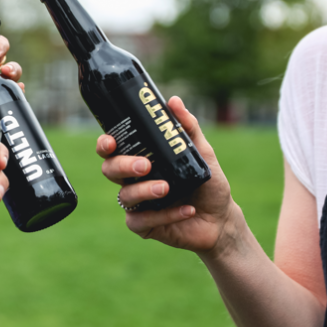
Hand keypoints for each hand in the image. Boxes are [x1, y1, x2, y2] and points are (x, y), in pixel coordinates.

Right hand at [97, 96, 236, 254]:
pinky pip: (140, 220)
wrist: (221, 218)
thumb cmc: (208, 183)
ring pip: (124, 196)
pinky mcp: (143, 225)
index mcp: (141, 158)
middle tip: (145, 165)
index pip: (112, 149)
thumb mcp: (202, 152)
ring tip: (167, 189)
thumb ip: (188, 127)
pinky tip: (185, 210)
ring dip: (143, 190)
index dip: (105, 144)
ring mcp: (136, 203)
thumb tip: (173, 101)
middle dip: (123, 166)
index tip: (111, 142)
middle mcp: (133, 180)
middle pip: (109, 170)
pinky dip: (163, 215)